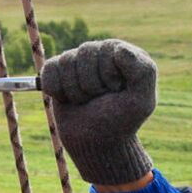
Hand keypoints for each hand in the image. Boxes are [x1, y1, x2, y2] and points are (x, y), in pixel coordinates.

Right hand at [39, 38, 158, 187]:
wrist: (96, 144)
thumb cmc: (121, 121)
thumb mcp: (142, 101)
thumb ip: (142, 72)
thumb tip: (120, 49)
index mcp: (121, 53)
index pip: (107, 50)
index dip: (108, 76)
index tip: (116, 92)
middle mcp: (98, 52)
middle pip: (84, 53)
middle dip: (91, 85)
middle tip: (99, 99)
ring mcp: (76, 62)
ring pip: (66, 62)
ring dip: (74, 91)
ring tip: (85, 101)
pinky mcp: (56, 73)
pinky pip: (48, 71)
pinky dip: (56, 90)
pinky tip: (68, 100)